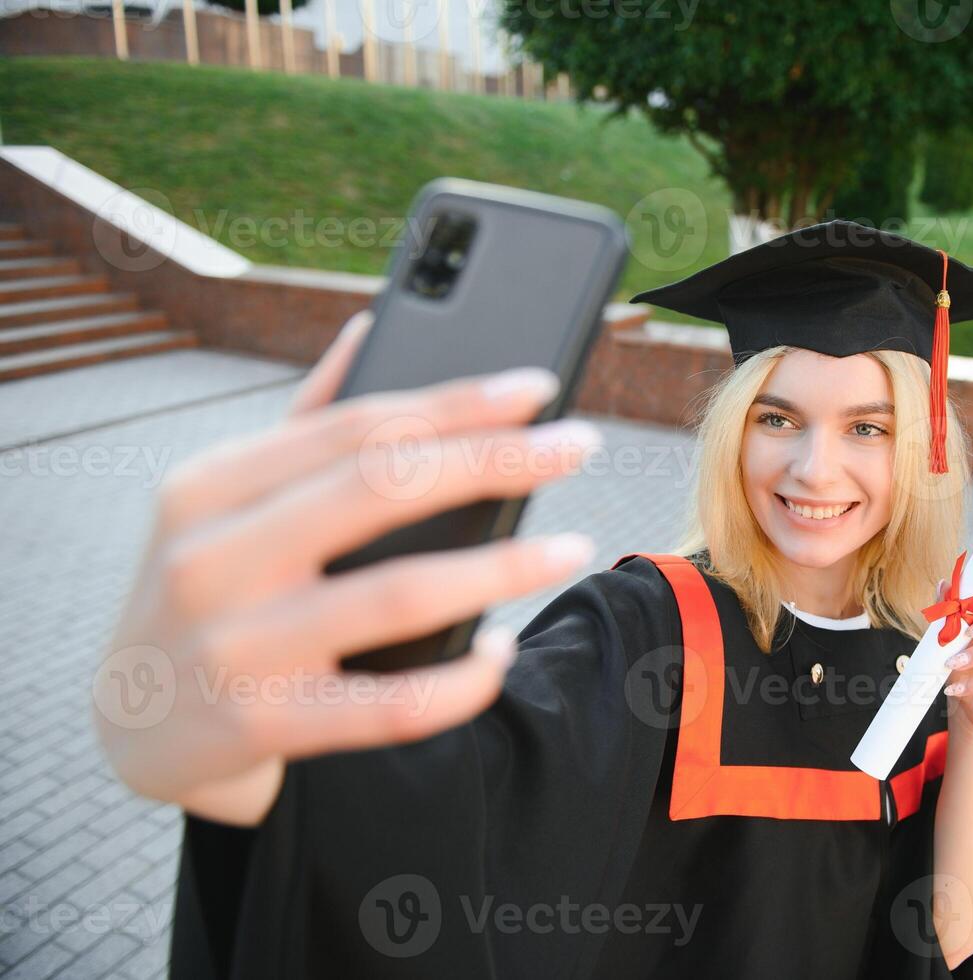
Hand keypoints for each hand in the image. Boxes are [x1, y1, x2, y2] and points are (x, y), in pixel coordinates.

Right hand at [94, 310, 601, 823]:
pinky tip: (500, 652)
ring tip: (572, 547)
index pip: (356, 425)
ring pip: (396, 594)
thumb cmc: (209, 587)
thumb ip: (305, 419)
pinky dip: (460, 680)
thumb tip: (375, 325)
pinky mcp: (260, 727)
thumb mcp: (228, 500)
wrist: (130, 726)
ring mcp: (233, 647)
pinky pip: (389, 708)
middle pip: (380, 488)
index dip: (456, 401)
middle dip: (495, 459)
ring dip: (501, 568)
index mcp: (209, 485)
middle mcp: (211, 558)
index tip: (539, 388)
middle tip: (580, 446)